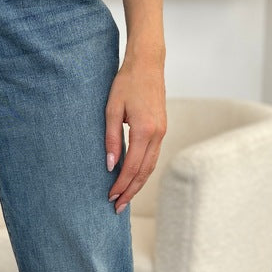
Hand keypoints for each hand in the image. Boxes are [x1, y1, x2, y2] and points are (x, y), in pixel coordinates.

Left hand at [104, 53, 166, 213]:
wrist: (148, 65)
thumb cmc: (126, 83)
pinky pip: (153, 156)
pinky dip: (143, 171)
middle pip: (144, 172)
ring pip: (151, 166)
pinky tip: (134, 178)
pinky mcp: (162, 130)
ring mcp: (162, 132)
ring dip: (138, 184)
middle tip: (117, 207)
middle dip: (130, 191)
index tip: (110, 197)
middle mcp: (157, 134)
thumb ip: (111, 139)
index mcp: (144, 130)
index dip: (121, 184)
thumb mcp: (112, 109)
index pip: (132, 167)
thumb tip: (110, 166)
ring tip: (125, 198)